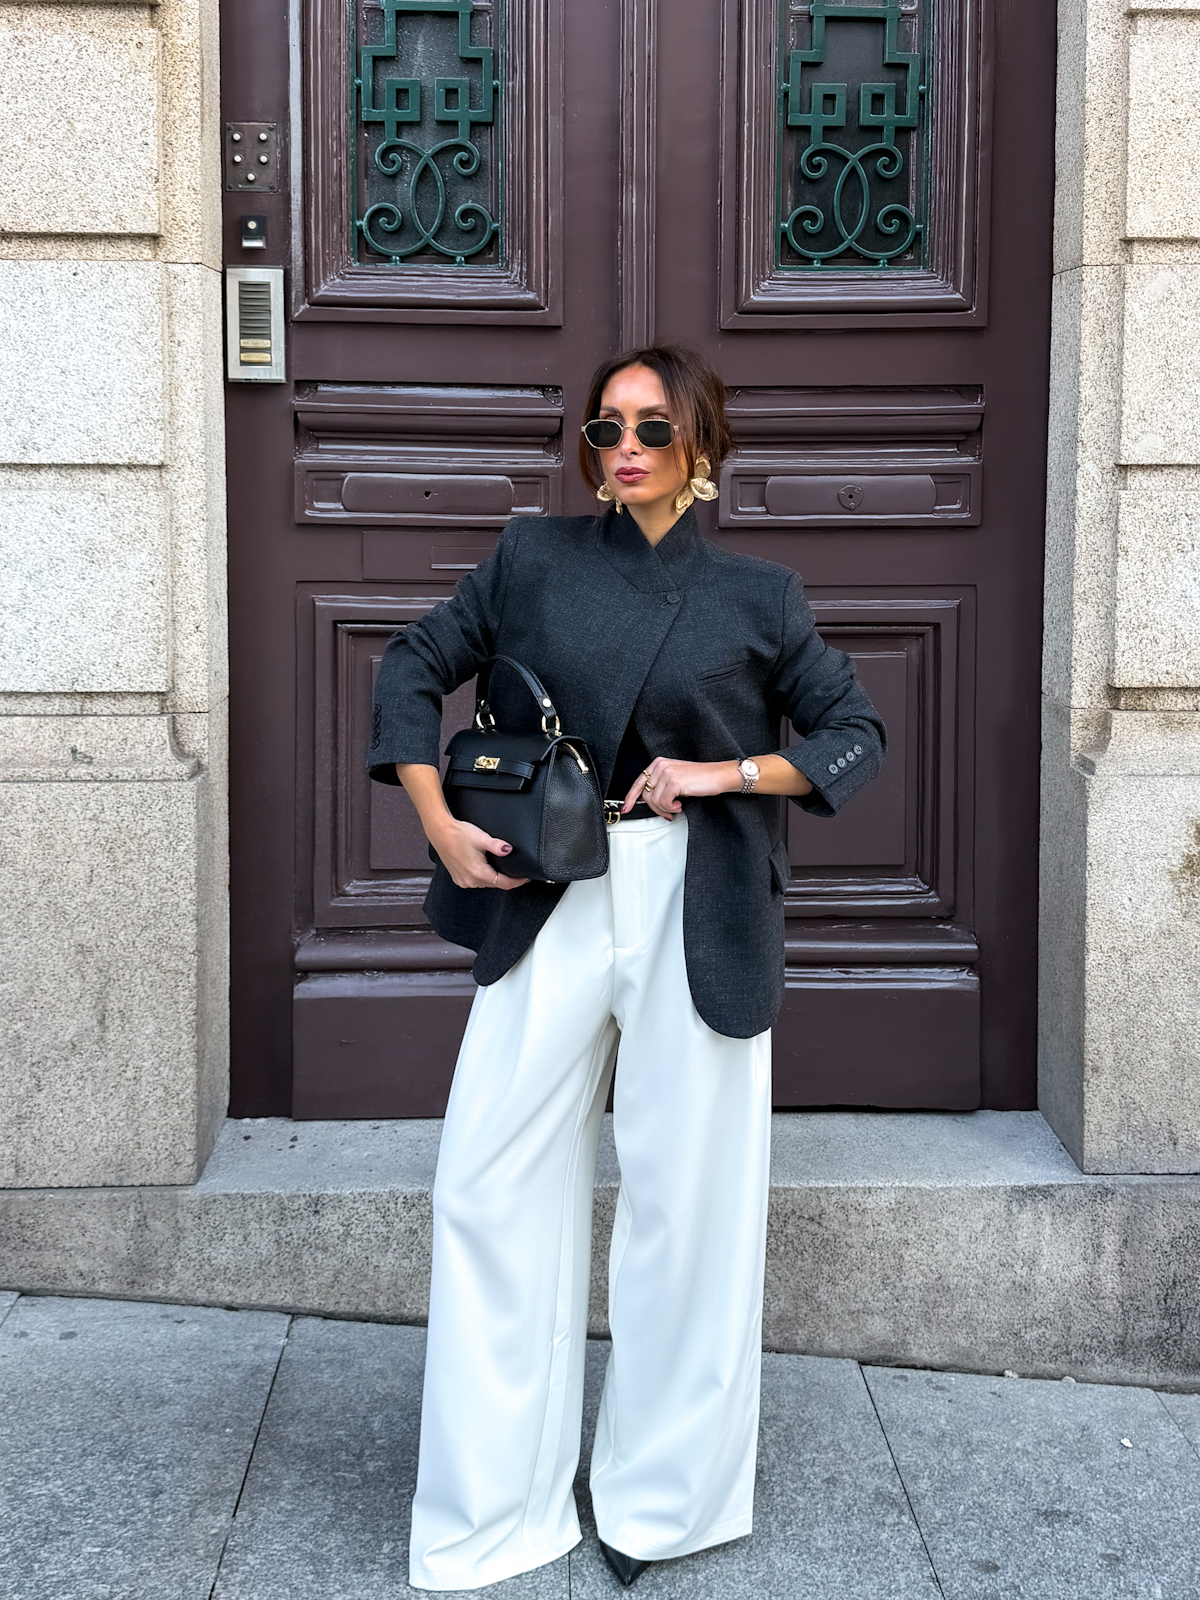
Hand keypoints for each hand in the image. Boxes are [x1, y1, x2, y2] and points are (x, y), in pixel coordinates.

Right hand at [428, 817, 529, 889]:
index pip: (503, 884)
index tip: (525, 878)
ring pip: (485, 883)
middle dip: (506, 879)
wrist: (440, 832)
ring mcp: (463, 881)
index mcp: (478, 873)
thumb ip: (497, 845)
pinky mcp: (458, 878)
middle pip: (495, 884)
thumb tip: (509, 850)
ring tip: (502, 869)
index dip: (516, 882)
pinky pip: (475, 881)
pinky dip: (483, 877)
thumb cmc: (458, 834)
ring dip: (494, 878)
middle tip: (516, 872)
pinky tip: (485, 868)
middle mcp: (470, 881)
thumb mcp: (482, 838)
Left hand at [623, 756, 737, 818]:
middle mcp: (660, 765)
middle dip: (655, 808)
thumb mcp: (675, 779)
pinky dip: (671, 809)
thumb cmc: (700, 778)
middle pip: (645, 794)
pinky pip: (664, 803)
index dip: (630, 797)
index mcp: (658, 763)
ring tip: (676, 807)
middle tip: (667, 812)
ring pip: (653, 801)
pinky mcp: (674, 782)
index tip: (626, 808)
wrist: (718, 776)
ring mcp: (667, 773)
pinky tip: (680, 805)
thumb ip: (660, 786)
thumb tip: (646, 802)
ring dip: (665, 809)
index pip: (638, 782)